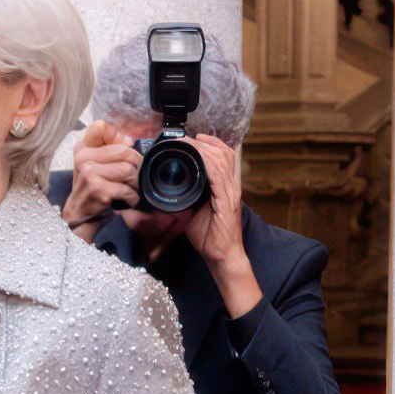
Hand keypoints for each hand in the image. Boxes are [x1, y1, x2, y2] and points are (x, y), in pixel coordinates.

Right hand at [65, 120, 137, 234]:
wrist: (80, 216)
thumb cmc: (93, 189)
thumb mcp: (97, 164)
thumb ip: (110, 148)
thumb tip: (129, 141)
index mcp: (83, 147)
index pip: (101, 127)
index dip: (118, 137)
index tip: (125, 148)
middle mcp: (83, 158)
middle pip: (125, 151)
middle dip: (136, 165)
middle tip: (133, 176)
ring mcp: (89, 173)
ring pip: (128, 170)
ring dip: (134, 184)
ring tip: (129, 190)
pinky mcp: (97, 189)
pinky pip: (126, 189)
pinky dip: (132, 198)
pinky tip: (126, 201)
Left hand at [177, 137, 263, 317]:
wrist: (221, 256)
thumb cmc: (208, 236)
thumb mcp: (191, 210)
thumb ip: (183, 196)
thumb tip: (164, 189)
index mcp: (223, 186)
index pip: (222, 155)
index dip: (209, 143)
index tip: (191, 138)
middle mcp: (229, 186)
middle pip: (224, 152)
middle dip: (205, 141)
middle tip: (186, 138)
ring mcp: (230, 193)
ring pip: (222, 159)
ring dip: (204, 148)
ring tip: (189, 143)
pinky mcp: (227, 202)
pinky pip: (219, 176)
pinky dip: (209, 163)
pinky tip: (200, 157)